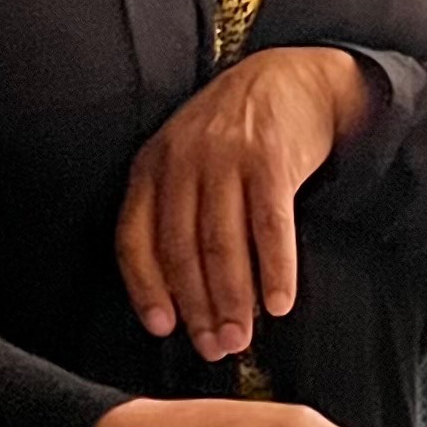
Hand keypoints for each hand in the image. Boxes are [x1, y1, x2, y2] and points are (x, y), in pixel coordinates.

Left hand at [117, 46, 370, 360]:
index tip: (163, 328)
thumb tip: (179, 300)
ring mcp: (226, 157)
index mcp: (151, 167)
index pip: (135, 239)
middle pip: (182, 250)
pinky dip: (275, 271)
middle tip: (214, 348)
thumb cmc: (232, 137)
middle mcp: (182, 161)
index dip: (146, 289)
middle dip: (197, 307)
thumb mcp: (186, 161)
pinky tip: (279, 304)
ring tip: (242, 337)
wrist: (291, 78)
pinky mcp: (271, 159)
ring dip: (233, 300)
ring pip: (223, 244)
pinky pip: (271, 227)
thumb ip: (175, 214)